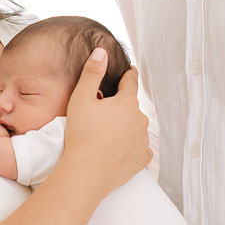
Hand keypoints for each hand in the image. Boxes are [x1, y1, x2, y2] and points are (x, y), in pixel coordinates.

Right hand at [63, 50, 150, 197]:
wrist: (86, 173)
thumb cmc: (81, 135)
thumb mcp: (81, 99)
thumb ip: (92, 73)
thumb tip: (102, 52)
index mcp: (127, 103)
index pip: (131, 82)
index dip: (129, 75)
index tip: (130, 71)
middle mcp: (140, 120)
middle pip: (131, 107)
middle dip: (121, 107)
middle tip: (103, 113)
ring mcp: (143, 140)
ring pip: (135, 127)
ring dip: (126, 127)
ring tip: (107, 134)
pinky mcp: (142, 159)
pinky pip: (139, 147)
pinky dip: (130, 146)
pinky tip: (118, 149)